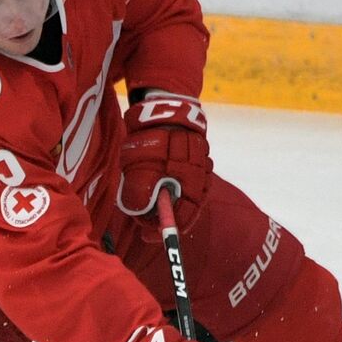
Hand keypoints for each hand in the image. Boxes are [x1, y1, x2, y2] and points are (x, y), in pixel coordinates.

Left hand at [116, 92, 212, 236]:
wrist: (166, 106)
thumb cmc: (153, 139)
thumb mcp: (139, 167)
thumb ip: (141, 193)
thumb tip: (141, 213)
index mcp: (192, 185)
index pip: (182, 219)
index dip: (163, 231)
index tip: (146, 235)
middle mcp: (201, 180)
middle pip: (184, 210)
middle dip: (162, 217)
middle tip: (142, 218)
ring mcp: (201, 168)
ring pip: (184, 196)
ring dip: (165, 201)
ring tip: (146, 195)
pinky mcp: (197, 159)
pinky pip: (184, 181)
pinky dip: (170, 187)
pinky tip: (156, 180)